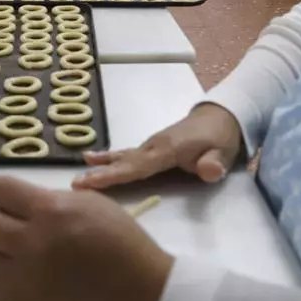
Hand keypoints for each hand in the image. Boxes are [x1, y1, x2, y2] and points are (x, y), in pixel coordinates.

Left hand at [0, 176, 172, 300]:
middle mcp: (28, 242)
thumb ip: (51, 199)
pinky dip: (1, 285)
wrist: (141, 299)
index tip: (1, 197)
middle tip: (12, 227)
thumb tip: (19, 203)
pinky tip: (22, 281)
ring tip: (18, 257)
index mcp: (49, 211)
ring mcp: (19, 279)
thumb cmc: (123, 246)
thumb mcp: (92, 204)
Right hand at [74, 103, 243, 189]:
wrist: (220, 115)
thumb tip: (209, 171)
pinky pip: (126, 156)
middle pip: (124, 162)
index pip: (138, 166)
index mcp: (168, 149)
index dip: (115, 175)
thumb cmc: (220, 138)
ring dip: (100, 168)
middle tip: (76, 184)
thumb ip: (215, 163)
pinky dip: (108, 160)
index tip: (92, 181)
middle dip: (101, 173)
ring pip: (122, 158)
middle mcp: (153, 146)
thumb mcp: (223, 152)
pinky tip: (91, 160)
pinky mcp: (150, 148)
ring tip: (78, 178)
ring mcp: (150, 145)